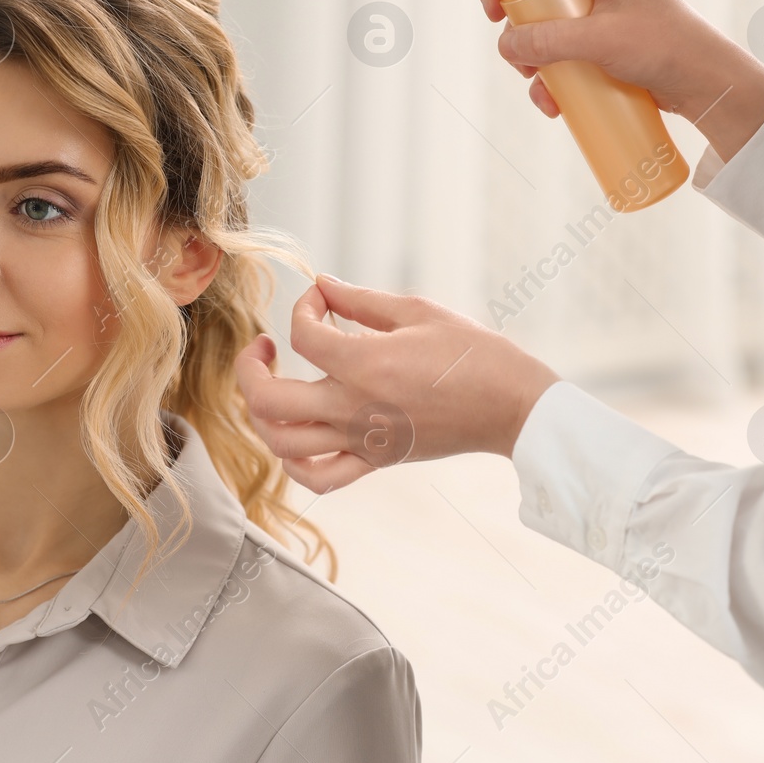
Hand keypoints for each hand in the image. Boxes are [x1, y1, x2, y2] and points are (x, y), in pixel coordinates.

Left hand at [235, 275, 560, 492]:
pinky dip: (294, 463)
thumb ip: (360, 300)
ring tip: (272, 388)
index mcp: (366, 364)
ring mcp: (362, 441)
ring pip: (282, 443)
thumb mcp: (418, 310)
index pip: (302, 334)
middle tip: (263, 346)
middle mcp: (354, 408)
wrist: (513, 405)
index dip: (303, 307)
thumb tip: (322, 284)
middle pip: (268, 399)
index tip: (322, 299)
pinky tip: (296, 435)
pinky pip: (319, 478)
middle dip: (250, 367)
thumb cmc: (473, 353)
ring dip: (262, 414)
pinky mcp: (375, 462)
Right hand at [467, 0, 763, 162]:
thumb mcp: (603, 42)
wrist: (705, 86)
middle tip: (494, 18)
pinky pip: (552, 46)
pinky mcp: (593, 38)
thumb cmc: (667, 49)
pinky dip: (543, 72)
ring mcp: (592, 5)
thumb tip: (504, 46)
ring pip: (535, 10)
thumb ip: (548, 42)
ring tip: (531, 76)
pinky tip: (550, 100)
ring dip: (522, 44)